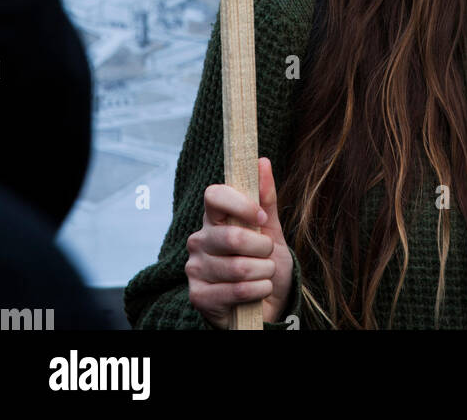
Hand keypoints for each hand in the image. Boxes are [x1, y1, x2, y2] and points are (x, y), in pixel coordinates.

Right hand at [186, 157, 293, 328]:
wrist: (266, 305)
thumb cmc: (265, 264)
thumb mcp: (271, 230)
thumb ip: (266, 199)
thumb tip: (262, 162)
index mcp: (213, 219)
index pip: (213, 195)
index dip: (239, 203)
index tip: (260, 216)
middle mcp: (198, 240)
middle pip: (232, 236)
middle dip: (262, 248)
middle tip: (267, 254)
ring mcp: (195, 268)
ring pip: (239, 266)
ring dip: (264, 273)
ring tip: (263, 275)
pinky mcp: (198, 296)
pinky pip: (237, 289)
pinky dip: (258, 291)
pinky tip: (257, 292)